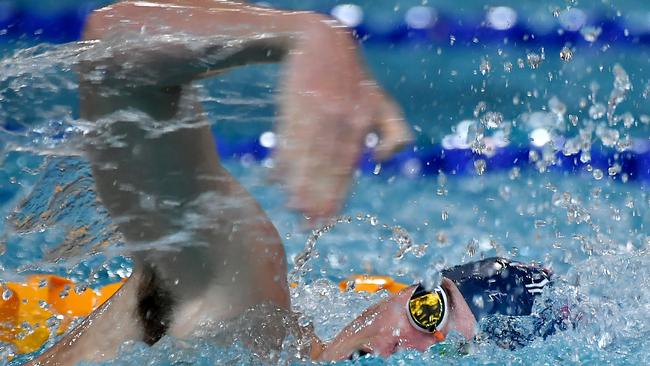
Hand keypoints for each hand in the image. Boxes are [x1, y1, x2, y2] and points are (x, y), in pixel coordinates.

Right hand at [273, 19, 412, 221]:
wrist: (322, 40)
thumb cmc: (354, 79)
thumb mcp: (383, 102)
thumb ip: (394, 132)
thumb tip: (379, 164)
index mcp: (361, 123)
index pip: (347, 166)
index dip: (337, 192)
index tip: (327, 218)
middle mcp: (340, 119)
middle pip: (326, 165)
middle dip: (317, 196)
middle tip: (307, 224)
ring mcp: (316, 111)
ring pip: (307, 153)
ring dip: (299, 182)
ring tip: (292, 207)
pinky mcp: (296, 104)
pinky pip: (289, 136)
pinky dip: (282, 158)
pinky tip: (275, 178)